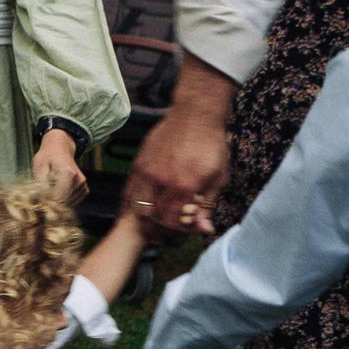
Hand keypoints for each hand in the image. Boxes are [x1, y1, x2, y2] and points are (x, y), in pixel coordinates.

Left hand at [31, 128, 85, 201]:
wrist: (60, 148)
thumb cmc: (47, 156)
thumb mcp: (39, 166)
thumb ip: (40, 184)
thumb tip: (39, 199)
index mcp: (68, 174)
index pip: (57, 198)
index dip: (46, 200)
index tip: (39, 195)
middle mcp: (79, 180)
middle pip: (63, 202)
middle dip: (51, 200)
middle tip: (43, 189)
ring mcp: (83, 185)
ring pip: (67, 204)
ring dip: (58, 199)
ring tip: (52, 185)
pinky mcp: (84, 189)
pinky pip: (72, 202)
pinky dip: (64, 199)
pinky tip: (58, 188)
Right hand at [126, 57, 234, 235]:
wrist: (195, 115)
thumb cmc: (210, 145)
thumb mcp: (218, 177)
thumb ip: (207, 205)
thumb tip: (203, 229)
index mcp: (184, 186)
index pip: (172, 221)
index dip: (176, 231)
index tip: (183, 230)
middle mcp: (161, 181)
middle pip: (150, 218)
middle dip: (157, 230)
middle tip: (165, 233)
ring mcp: (146, 172)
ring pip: (136, 207)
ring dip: (143, 220)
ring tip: (152, 225)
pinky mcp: (138, 164)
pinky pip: (130, 191)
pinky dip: (132, 205)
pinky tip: (139, 210)